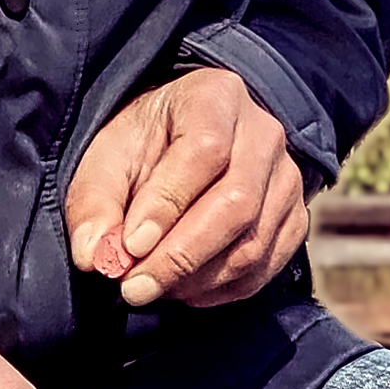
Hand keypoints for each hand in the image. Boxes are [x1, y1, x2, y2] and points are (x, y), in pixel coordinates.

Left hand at [64, 68, 308, 309]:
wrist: (188, 139)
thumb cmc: (146, 144)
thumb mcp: (108, 156)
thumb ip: (95, 202)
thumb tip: (94, 256)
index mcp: (215, 98)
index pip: (204, 151)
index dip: (167, 204)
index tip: (130, 245)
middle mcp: (263, 134)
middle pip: (237, 204)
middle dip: (181, 257)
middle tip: (134, 288)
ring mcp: (287, 177)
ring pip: (253, 244)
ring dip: (197, 279)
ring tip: (152, 288)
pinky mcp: (295, 217)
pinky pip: (266, 267)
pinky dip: (221, 291)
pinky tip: (184, 290)